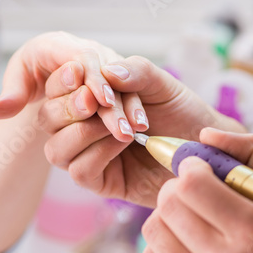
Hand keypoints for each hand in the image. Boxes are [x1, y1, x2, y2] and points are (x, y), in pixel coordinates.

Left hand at [0, 31, 138, 141]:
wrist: (47, 66)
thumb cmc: (32, 72)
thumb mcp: (20, 79)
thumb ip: (11, 95)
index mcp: (56, 44)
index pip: (79, 59)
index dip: (92, 80)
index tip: (98, 102)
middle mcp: (83, 50)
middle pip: (104, 74)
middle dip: (112, 104)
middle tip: (119, 129)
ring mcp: (103, 62)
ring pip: (120, 84)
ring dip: (128, 109)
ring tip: (131, 133)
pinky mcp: (115, 76)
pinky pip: (129, 91)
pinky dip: (135, 108)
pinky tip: (140, 126)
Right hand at [39, 55, 244, 206]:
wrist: (205, 145)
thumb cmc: (182, 113)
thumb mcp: (160, 84)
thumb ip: (135, 72)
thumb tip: (107, 72)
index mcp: (91, 101)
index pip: (57, 90)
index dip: (62, 81)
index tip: (79, 70)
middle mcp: (85, 128)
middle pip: (47, 119)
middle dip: (69, 106)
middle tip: (94, 101)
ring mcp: (92, 157)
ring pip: (56, 149)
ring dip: (82, 133)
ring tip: (118, 127)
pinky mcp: (104, 182)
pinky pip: (80, 171)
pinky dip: (97, 154)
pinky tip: (123, 143)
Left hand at [142, 128, 252, 252]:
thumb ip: (251, 153)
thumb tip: (204, 135)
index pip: (192, 184)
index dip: (192, 167)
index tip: (202, 169)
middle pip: (168, 204)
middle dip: (178, 187)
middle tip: (196, 190)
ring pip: (154, 229)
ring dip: (169, 213)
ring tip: (193, 216)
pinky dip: (166, 241)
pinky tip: (188, 241)